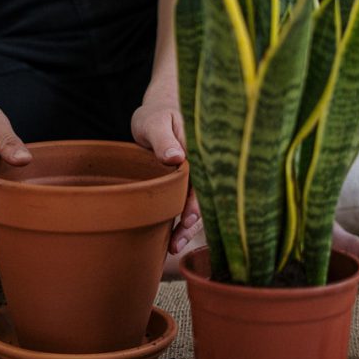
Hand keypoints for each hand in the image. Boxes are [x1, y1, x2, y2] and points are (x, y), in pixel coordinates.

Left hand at [130, 87, 201, 254]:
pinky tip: (174, 237)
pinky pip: (189, 203)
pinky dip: (183, 220)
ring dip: (188, 226)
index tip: (188, 219)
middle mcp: (203, 166)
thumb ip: (164, 139)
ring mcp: (197, 176)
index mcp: (200, 151)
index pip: (204, 181)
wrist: (157, 112)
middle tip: (177, 242)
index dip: (197, 203)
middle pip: (204, 198)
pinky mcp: (187, 183)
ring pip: (198, 204)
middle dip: (192, 221)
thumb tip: (176, 157)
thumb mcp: (155, 122)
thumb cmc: (156, 115)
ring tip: (174, 246)